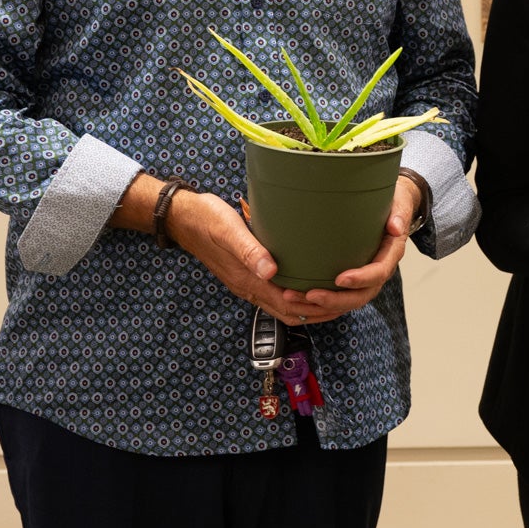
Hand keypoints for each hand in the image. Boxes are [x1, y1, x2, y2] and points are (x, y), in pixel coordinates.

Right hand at [165, 176, 419, 325]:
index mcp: (247, 279)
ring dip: (307, 306)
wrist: (183, 217)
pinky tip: (307, 280)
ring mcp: (247, 282)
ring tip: (333, 295)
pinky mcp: (247, 274)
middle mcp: (249, 287)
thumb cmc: (206, 219)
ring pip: (282, 305)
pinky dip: (294, 293)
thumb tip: (271, 271)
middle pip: (288, 311)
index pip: (286, 304)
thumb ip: (249, 250)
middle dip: (316, 310)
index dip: (311, 306)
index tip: (336, 298)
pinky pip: (274, 293)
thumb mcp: (228, 229)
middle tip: (345, 300)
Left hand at [295, 173, 419, 318]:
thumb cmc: (394, 205)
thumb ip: (398, 214)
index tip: (340, 278)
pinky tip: (297, 300)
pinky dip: (316, 305)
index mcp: (390, 254)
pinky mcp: (352, 281)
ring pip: (345, 303)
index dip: (360, 279)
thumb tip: (396, 227)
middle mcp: (379, 271)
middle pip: (360, 296)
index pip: (378, 273)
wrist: (393, 210)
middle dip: (334, 300)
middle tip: (310, 295)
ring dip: (320, 306)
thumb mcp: (399, 204)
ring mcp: (365, 279)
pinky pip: (337, 300)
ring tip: (293, 298)